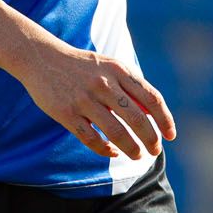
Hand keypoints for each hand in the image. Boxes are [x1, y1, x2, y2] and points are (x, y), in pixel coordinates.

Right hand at [17, 43, 176, 160]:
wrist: (41, 57)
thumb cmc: (82, 66)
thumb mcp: (109, 66)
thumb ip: (131, 86)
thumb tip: (153, 113)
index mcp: (119, 70)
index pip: (152, 98)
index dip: (165, 119)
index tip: (171, 135)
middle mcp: (104, 84)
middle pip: (137, 118)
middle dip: (151, 139)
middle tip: (155, 151)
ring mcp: (84, 99)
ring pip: (116, 132)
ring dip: (131, 148)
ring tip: (137, 155)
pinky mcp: (66, 113)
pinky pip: (90, 138)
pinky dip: (105, 149)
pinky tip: (113, 152)